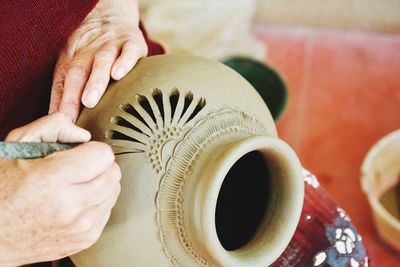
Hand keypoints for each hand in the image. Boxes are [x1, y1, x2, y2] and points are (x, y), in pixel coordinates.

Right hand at [0, 114, 120, 265]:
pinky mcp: (85, 240)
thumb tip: (82, 134)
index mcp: (52, 179)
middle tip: (80, 167)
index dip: (92, 149)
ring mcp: (79, 227)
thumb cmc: (0, 190)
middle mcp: (69, 206)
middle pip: (112, 173)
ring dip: (101, 183)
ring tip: (78, 184)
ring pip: (113, 192)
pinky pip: (108, 210)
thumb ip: (52, 127)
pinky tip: (78, 201)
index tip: (82, 152)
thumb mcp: (16, 146)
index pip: (104, 155)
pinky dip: (98, 202)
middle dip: (99, 165)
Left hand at [49, 0, 147, 121]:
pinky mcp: (132, 43)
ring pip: (102, 62)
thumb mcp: (73, 64)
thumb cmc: (92, 50)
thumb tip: (56, 118)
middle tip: (71, 113)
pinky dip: (123, 62)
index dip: (64, 101)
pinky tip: (118, 74)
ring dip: (95, 80)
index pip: (65, 81)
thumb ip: (64, 91)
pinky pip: (128, 52)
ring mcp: (111, 46)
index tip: (63, 122)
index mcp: (73, 59)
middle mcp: (90, 52)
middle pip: (80, 71)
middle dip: (75, 92)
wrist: (112, 17)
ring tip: (90, 98)